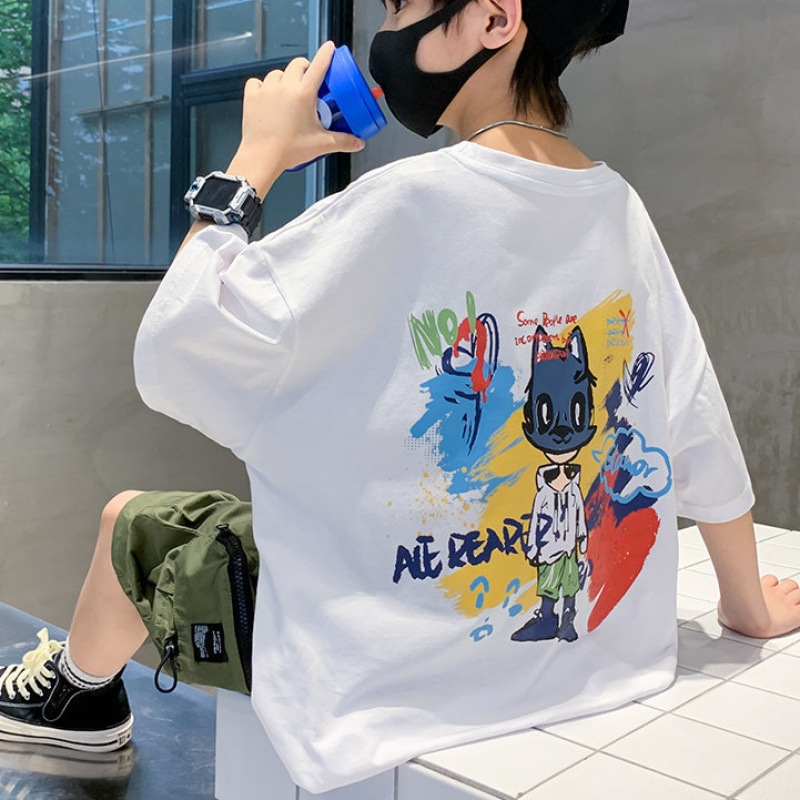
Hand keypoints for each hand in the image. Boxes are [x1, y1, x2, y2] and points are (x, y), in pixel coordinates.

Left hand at [237, 40, 364, 173]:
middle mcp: (285, 87)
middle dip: (304, 68)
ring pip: (277, 73)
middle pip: (297, 64)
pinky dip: (263, 86)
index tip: (329, 47)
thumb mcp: (321, 144)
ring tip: (288, 93)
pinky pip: (257, 82)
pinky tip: (267, 96)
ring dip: (284, 78)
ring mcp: (266, 90)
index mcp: (303, 94)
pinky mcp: (252, 97)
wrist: (263, 157)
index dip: (326, 54)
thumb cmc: (289, 150)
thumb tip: (358, 142)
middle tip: (308, 80)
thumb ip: (343, 141)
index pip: (319, 66)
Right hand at [718, 574, 799, 638]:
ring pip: (798, 592)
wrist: (747, 620)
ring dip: (797, 597)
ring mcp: (785, 603)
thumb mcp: (726, 605)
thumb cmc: (735, 612)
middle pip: (789, 583)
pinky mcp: (794, 615)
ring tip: (793, 603)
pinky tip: (798, 613)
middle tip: (784, 597)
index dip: (772, 584)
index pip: (771, 580)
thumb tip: (723, 609)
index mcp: (759, 588)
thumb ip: (730, 605)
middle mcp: (774, 593)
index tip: (770, 589)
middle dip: (788, 589)